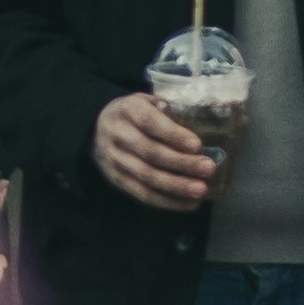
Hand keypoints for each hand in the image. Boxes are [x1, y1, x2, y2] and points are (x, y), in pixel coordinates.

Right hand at [92, 92, 224, 213]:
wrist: (96, 130)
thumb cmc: (133, 114)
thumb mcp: (145, 101)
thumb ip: (165, 108)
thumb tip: (194, 119)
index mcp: (127, 110)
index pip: (149, 122)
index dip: (173, 134)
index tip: (197, 145)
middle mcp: (118, 135)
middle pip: (150, 152)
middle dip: (181, 163)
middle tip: (208, 168)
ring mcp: (115, 160)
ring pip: (147, 177)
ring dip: (176, 186)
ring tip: (200, 190)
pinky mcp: (117, 181)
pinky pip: (142, 194)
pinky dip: (167, 201)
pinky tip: (188, 203)